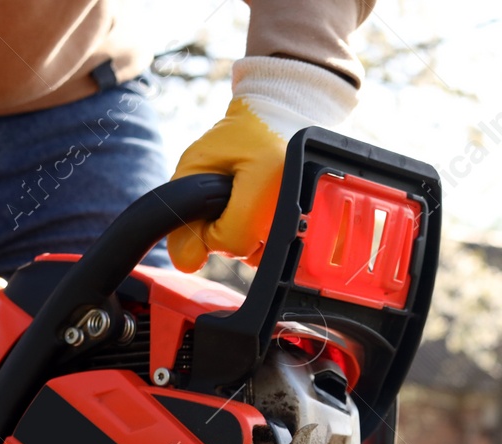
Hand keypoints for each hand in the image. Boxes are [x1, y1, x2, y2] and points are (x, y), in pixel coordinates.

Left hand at [169, 56, 357, 269]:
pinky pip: (283, 251)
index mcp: (269, 178)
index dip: (210, 231)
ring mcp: (311, 213)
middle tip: (233, 198)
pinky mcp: (316, 221)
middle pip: (249, 252)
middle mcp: (297, 200)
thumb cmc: (235, 140)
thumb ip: (184, 212)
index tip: (213, 205)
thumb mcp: (197, 164)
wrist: (276, 121)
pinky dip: (266, 238)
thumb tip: (188, 263)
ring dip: (248, 237)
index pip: (231, 241)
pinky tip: (264, 212)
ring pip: (264, 256)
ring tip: (250, 202)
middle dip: (230, 232)